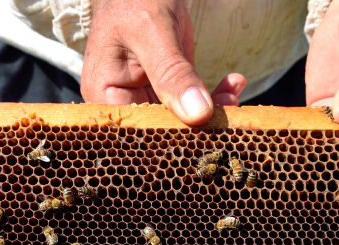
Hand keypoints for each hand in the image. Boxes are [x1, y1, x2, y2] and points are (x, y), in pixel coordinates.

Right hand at [81, 0, 246, 125]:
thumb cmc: (134, 0)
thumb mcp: (152, 32)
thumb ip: (172, 73)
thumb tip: (198, 114)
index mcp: (105, 96)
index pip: (138, 131)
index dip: (171, 137)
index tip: (205, 127)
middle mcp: (124, 104)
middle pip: (161, 131)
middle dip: (197, 126)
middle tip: (230, 109)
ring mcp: (147, 99)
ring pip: (182, 122)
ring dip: (212, 111)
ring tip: (234, 92)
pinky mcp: (168, 92)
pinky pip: (193, 105)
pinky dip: (215, 97)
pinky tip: (234, 83)